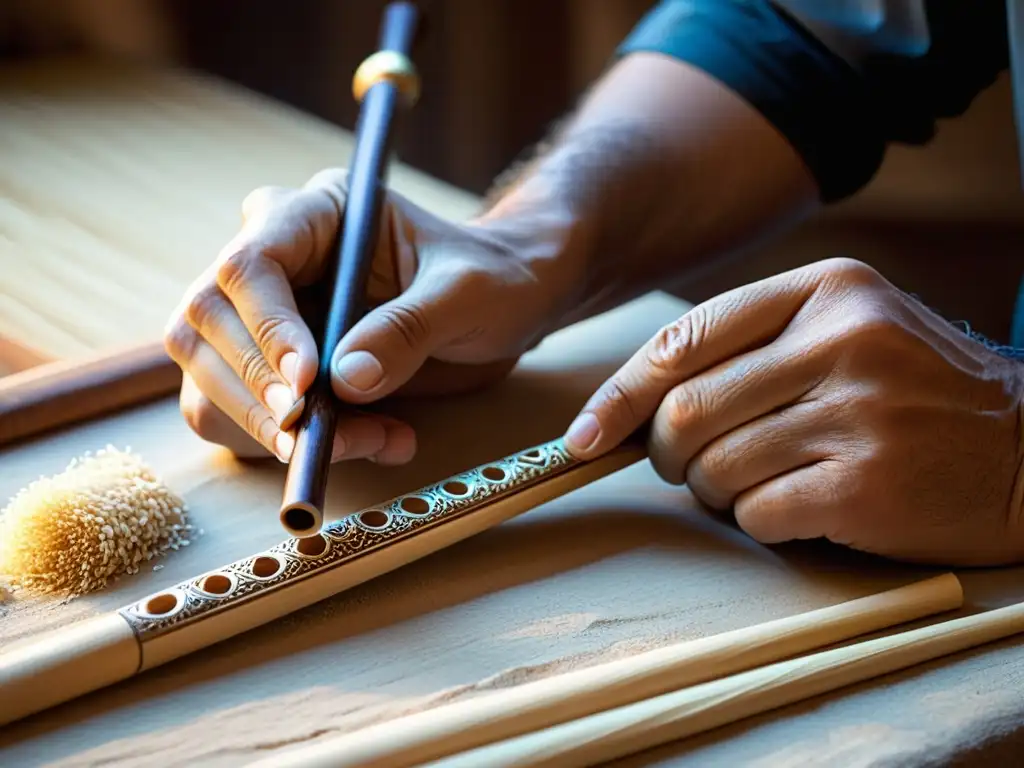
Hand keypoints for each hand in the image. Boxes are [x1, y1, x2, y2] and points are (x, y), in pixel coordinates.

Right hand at [164, 168, 572, 463]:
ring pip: (208, 378)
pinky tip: (370, 442)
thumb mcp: (467, 293)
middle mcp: (275, 261)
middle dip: (256, 390)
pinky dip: (284, 447)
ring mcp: (263, 318)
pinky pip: (241, 418)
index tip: (306, 383)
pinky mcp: (272, 371)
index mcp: (315, 214)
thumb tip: (345, 380)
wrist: (505, 307)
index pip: (251, 264)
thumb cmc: (490, 279)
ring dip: (268, 429)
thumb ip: (410, 328)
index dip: (266, 327)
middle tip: (311, 434)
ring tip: (366, 442)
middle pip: (207, 323)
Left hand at [564, 257, 1023, 565]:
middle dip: (663, 452)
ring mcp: (857, 413)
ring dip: (713, 490)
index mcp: (826, 289)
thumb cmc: (919, 391)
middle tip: (683, 466)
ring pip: (714, 467)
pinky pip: (757, 513)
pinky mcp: (866, 484)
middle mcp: (841, 341)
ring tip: (755, 484)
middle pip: (686, 411)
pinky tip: (796, 509)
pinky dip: (757, 520)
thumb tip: (638, 399)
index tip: (584, 435)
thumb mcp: (849, 329)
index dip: (619, 394)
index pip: (684, 340)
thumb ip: (754, 344)